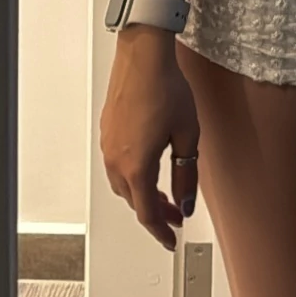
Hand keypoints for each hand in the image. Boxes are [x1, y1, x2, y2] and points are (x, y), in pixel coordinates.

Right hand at [100, 35, 200, 253]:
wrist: (143, 56)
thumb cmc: (165, 89)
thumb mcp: (187, 134)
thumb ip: (186, 173)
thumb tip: (186, 201)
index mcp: (137, 166)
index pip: (147, 213)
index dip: (161, 231)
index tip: (171, 239)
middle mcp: (116, 160)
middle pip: (134, 200)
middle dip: (155, 212)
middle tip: (175, 214)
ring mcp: (108, 145)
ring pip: (123, 185)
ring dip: (142, 194)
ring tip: (164, 193)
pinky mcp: (108, 131)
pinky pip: (117, 166)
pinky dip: (133, 176)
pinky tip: (148, 166)